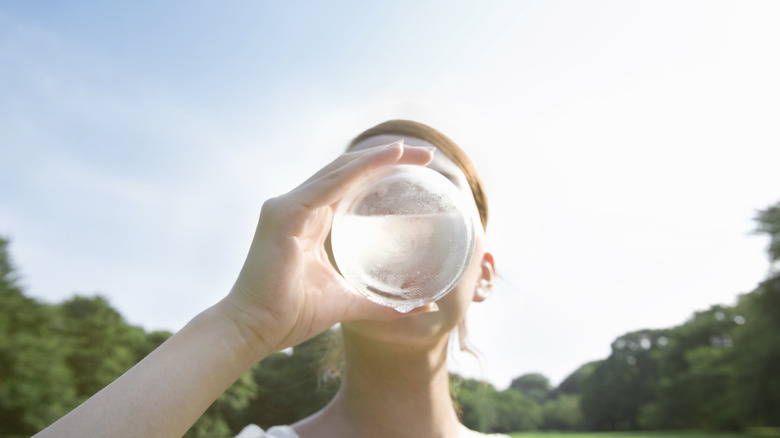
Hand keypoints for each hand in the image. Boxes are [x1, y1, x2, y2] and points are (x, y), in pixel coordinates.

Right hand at [223, 141, 435, 352]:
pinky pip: (328, 184)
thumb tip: (426, 309)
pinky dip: (359, 169)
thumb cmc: (292, 316)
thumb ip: (383, 303)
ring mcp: (288, 207)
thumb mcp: (348, 302)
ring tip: (409, 150)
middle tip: (426, 155)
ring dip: (376, 157)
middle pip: (348, 170)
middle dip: (387, 158)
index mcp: (310, 221)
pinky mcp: (284, 214)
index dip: (382, 171)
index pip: (350, 184)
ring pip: (339, 170)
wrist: (255, 331)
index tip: (420, 170)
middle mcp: (298, 206)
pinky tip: (387, 158)